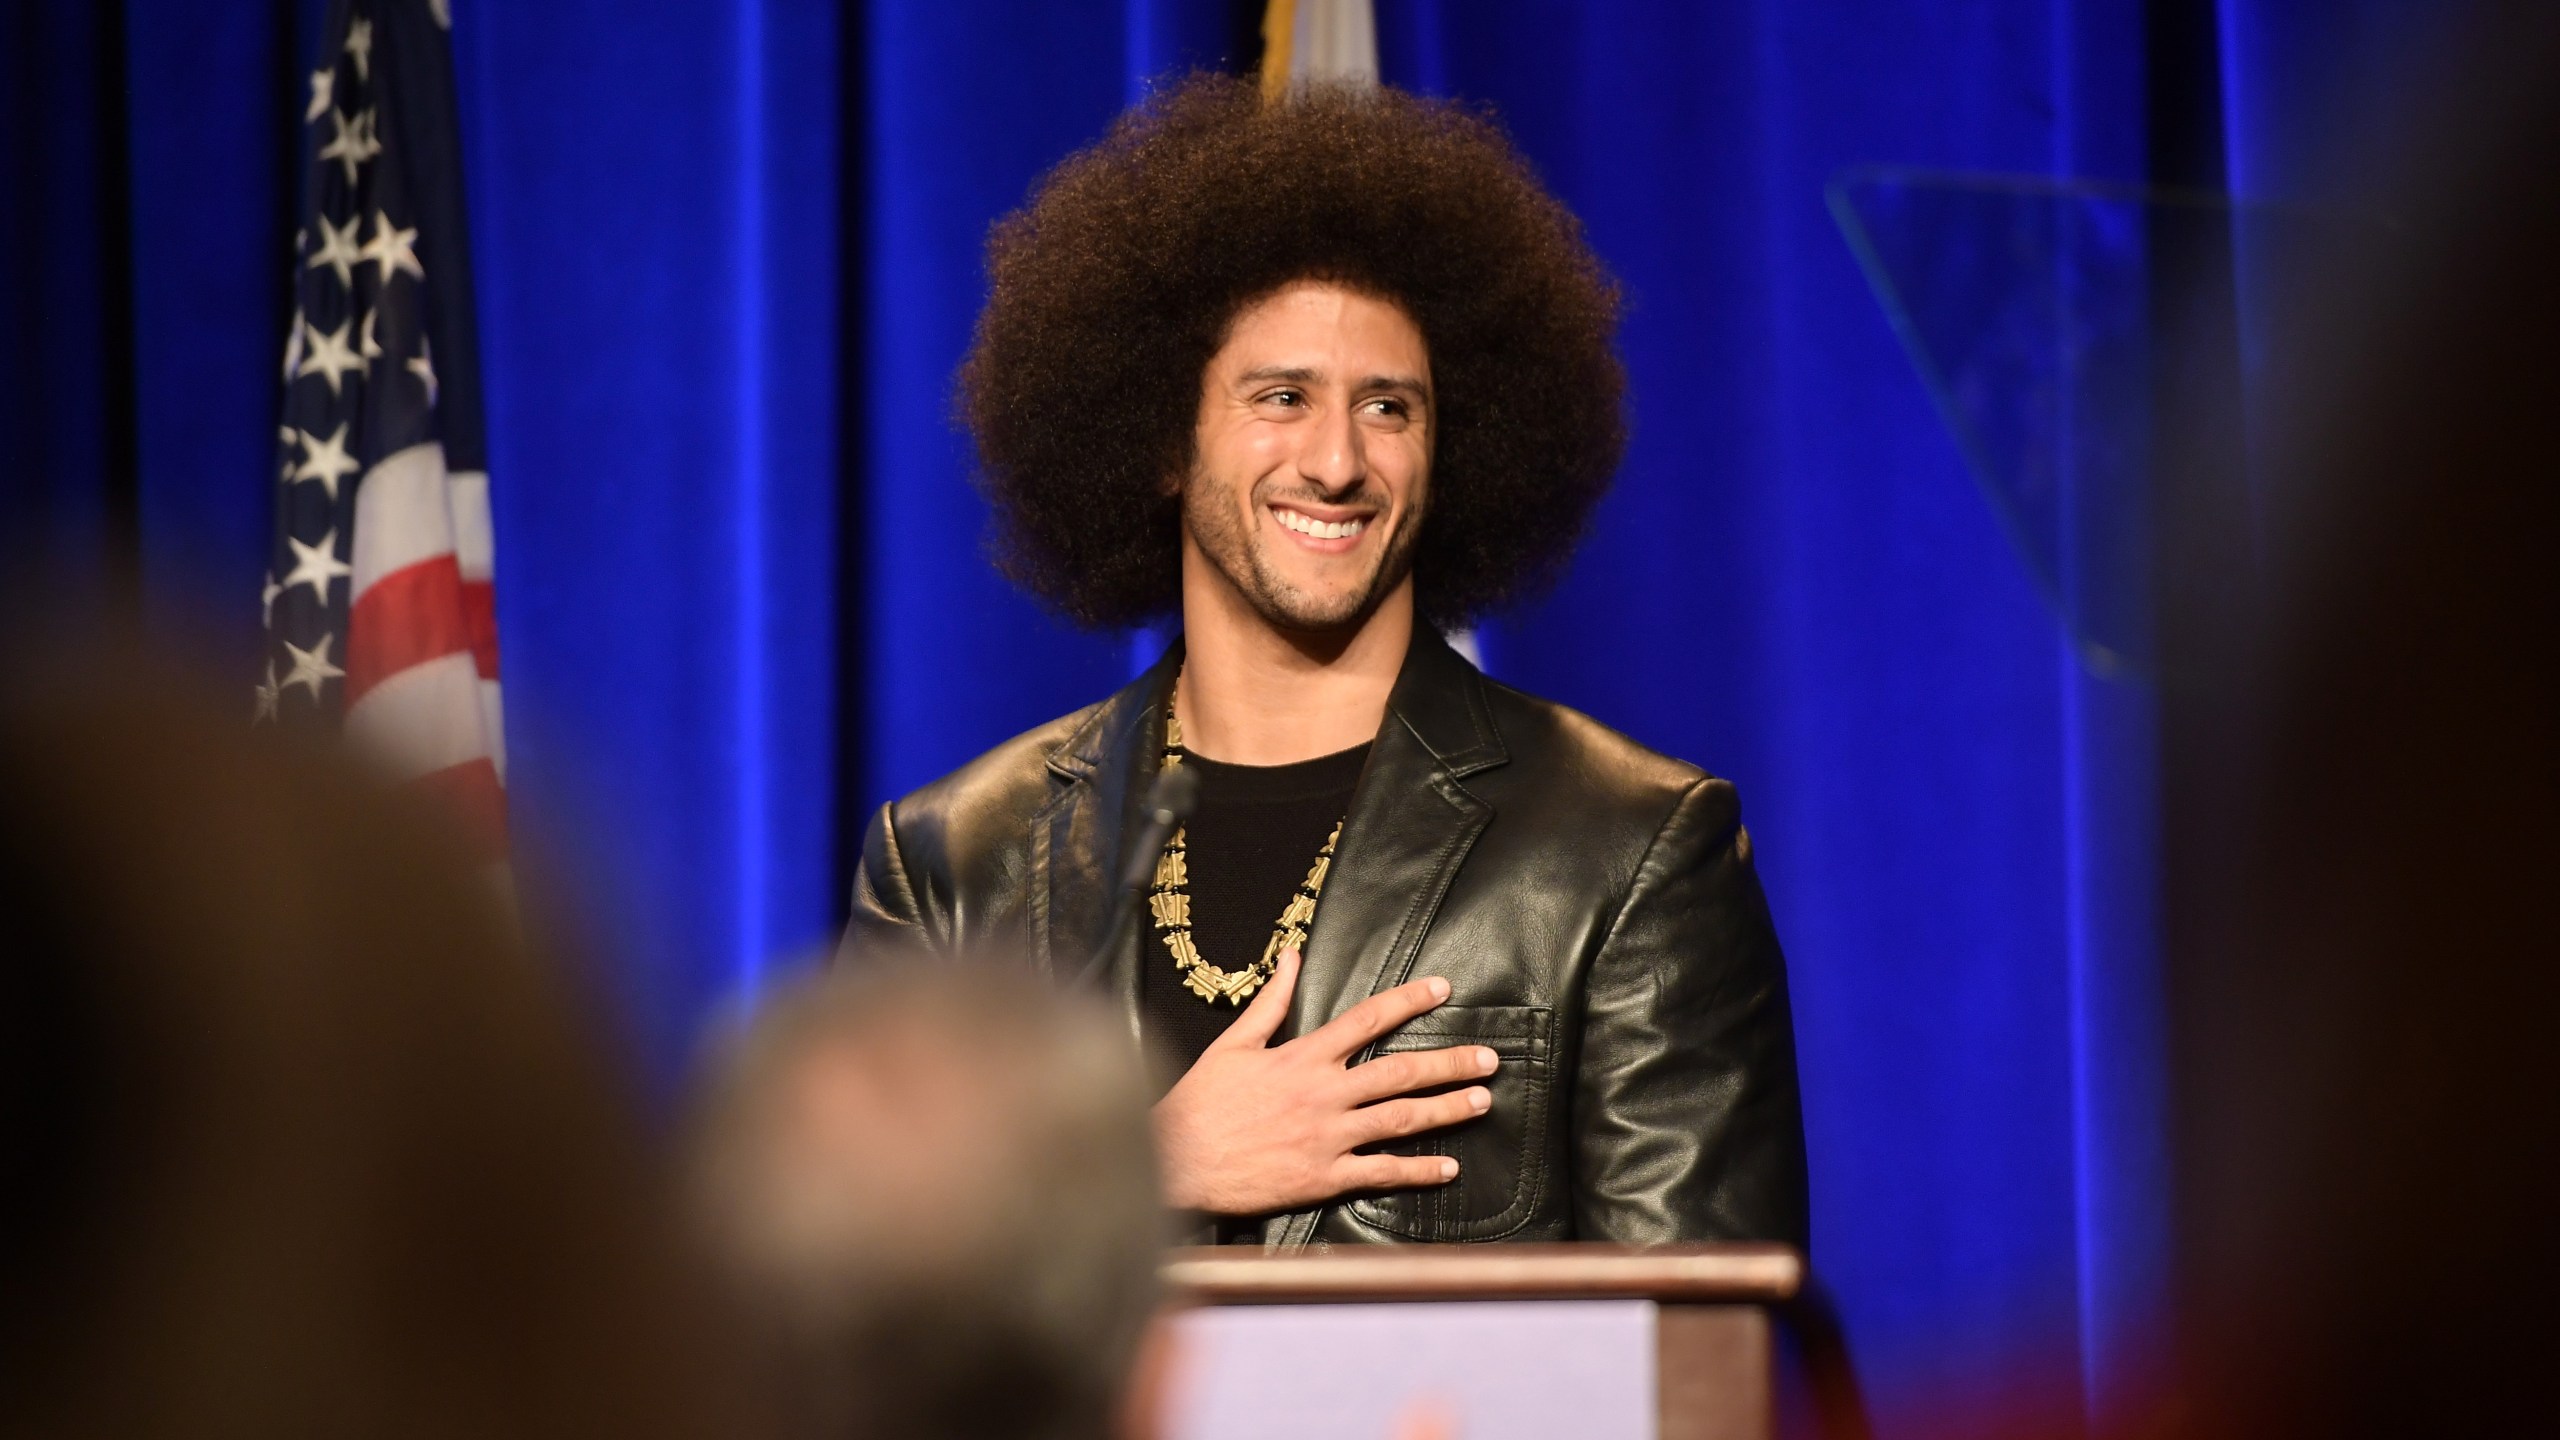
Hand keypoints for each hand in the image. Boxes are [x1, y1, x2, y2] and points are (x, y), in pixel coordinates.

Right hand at [1153, 947, 1498, 1215]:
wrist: (1175, 1158)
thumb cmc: (1200, 1101)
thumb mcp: (1233, 1042)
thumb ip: (1271, 1001)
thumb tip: (1290, 956)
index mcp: (1303, 1056)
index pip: (1368, 1019)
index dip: (1409, 1001)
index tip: (1444, 990)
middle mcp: (1323, 1094)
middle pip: (1400, 1072)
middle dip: (1450, 1063)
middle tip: (1489, 1060)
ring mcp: (1326, 1137)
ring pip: (1399, 1120)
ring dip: (1446, 1110)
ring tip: (1482, 1102)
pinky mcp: (1322, 1177)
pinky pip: (1380, 1173)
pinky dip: (1417, 1170)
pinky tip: (1448, 1168)